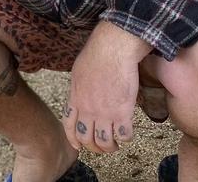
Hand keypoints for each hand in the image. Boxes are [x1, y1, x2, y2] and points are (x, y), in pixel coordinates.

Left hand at [61, 21, 148, 153]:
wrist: (112, 49)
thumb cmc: (96, 54)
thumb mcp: (78, 72)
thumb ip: (79, 89)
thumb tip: (81, 95)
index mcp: (75, 99)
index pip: (70, 126)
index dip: (74, 140)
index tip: (79, 146)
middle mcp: (88, 110)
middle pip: (86, 139)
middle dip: (94, 148)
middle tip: (102, 146)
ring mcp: (105, 113)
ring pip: (104, 143)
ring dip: (110, 147)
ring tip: (116, 143)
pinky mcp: (123, 113)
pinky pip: (123, 135)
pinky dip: (126, 138)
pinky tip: (127, 132)